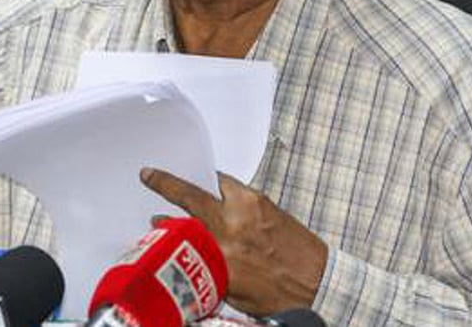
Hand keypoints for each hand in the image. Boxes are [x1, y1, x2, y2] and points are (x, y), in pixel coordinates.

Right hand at [141, 168, 326, 315]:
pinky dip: (224, 189)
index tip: (154, 218)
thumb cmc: (279, 295)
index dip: (164, 223)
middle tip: (153, 176)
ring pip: (216, 185)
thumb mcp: (229, 287)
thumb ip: (201, 263)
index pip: (180, 229)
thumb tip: (181, 248)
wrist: (318, 283)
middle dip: (168, 184)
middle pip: (192, 195)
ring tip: (190, 187)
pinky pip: (235, 187)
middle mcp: (233, 226)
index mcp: (221, 254)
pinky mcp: (263, 201)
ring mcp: (249, 209)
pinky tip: (220, 195)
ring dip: (202, 186)